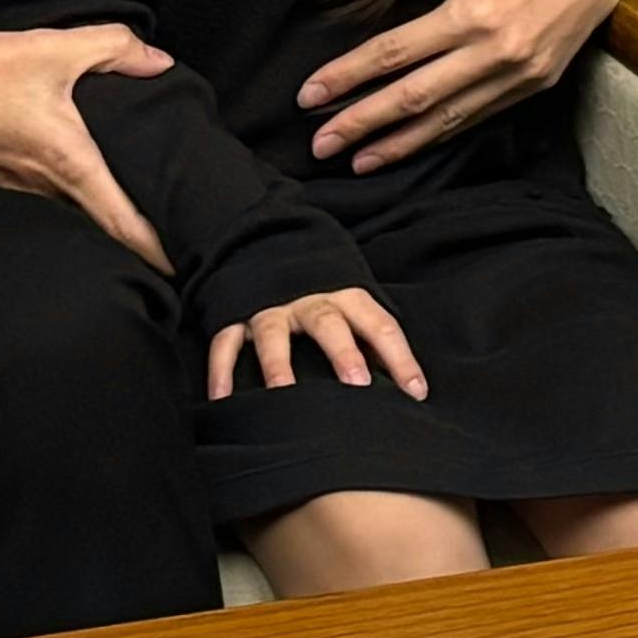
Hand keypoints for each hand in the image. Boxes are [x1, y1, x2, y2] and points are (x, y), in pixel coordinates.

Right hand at [0, 26, 173, 265]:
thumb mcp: (52, 47)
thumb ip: (113, 48)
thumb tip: (159, 62)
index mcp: (69, 161)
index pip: (121, 221)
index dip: (156, 250)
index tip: (184, 270)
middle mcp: (46, 187)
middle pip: (103, 228)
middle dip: (141, 244)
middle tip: (179, 249)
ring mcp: (20, 190)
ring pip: (74, 215)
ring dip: (105, 223)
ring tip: (140, 223)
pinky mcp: (0, 182)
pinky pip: (47, 201)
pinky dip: (74, 203)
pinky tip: (84, 189)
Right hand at [212, 285, 425, 400]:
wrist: (268, 239)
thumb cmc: (323, 287)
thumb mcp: (351, 302)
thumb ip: (370, 337)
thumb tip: (402, 384)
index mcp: (346, 295)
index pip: (380, 326)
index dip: (401, 358)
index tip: (417, 392)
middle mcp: (309, 299)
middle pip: (329, 324)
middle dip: (344, 353)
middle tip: (359, 384)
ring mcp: (269, 306)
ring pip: (273, 334)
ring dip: (278, 364)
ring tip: (283, 393)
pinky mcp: (235, 314)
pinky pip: (226, 342)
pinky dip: (220, 370)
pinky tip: (221, 399)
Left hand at [301, 0, 637, 166]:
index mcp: (472, 13)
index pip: (393, 54)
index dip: (347, 77)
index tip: (309, 96)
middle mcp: (496, 51)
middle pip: (414, 97)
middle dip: (362, 123)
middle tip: (320, 145)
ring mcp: (521, 72)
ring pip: (449, 119)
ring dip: (400, 143)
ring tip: (360, 161)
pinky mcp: (540, 81)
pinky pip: (481, 115)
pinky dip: (443, 133)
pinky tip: (415, 144)